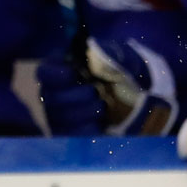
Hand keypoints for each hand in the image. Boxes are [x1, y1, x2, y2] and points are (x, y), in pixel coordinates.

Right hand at [37, 38, 177, 135]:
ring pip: (60, 118)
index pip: (45, 72)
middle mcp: (55, 92)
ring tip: (102, 107)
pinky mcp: (71, 133)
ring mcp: (61, 114)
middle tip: (95, 93)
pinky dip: (85, 131)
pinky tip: (99, 125)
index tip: (72, 74)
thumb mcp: (124, 58)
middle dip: (75, 96)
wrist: (141, 98)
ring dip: (83, 113)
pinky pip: (70, 136)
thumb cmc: (126, 73)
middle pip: (51, 98)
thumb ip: (111, 53)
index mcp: (63, 69)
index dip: (56, 74)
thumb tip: (96, 51)